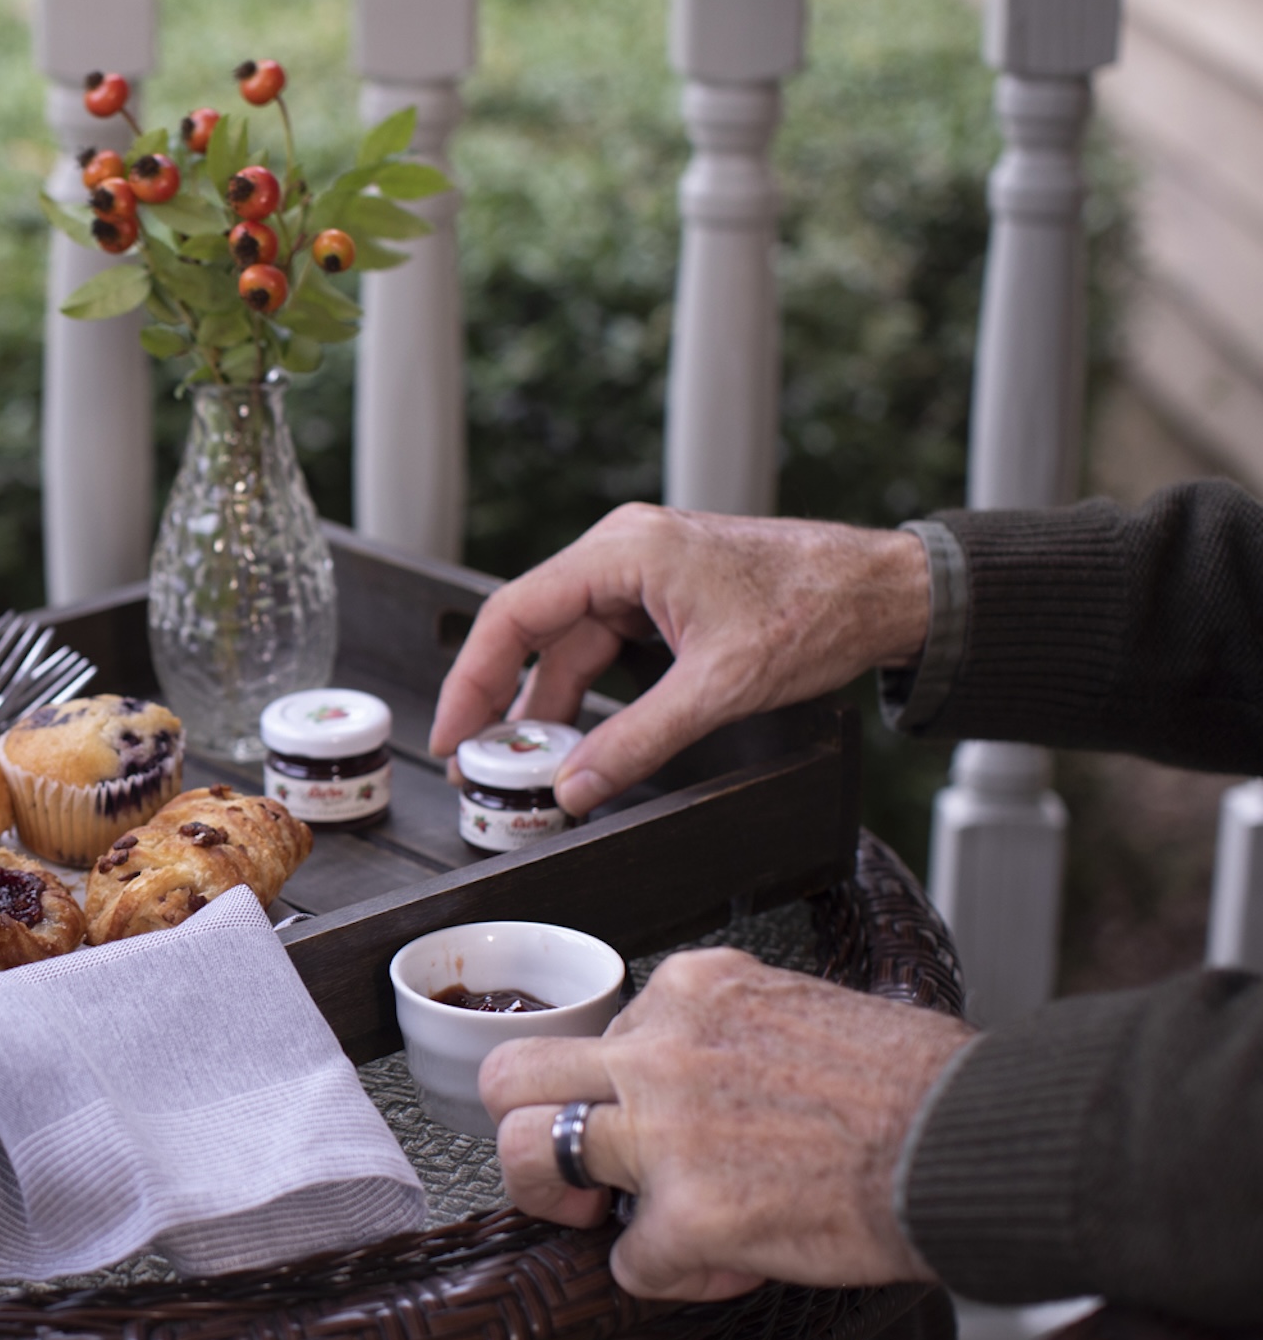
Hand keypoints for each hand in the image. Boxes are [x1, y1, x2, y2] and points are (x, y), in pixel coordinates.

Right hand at [427, 505, 931, 815]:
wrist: (888, 591)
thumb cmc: (819, 608)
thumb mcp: (721, 688)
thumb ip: (640, 741)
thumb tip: (576, 787)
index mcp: (624, 552)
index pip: (514, 614)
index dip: (472, 680)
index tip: (451, 735)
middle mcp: (623, 552)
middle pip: (532, 631)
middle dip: (503, 702)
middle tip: (479, 765)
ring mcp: (642, 572)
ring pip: (569, 645)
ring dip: (549, 706)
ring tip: (529, 767)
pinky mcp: (664, 597)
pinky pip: (603, 647)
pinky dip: (586, 695)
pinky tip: (578, 740)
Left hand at [482, 948, 974, 1299]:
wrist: (971, 1143)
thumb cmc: (917, 1086)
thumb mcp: (800, 1008)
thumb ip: (727, 1035)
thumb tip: (708, 1088)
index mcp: (692, 988)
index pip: (606, 1031)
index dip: (627, 1087)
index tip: (663, 1118)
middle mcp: (659, 1048)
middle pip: (514, 1072)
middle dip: (526, 1121)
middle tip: (572, 1165)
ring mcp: (663, 1131)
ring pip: (526, 1155)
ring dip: (561, 1200)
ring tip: (616, 1222)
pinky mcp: (688, 1214)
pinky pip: (629, 1261)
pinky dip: (671, 1276)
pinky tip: (725, 1267)